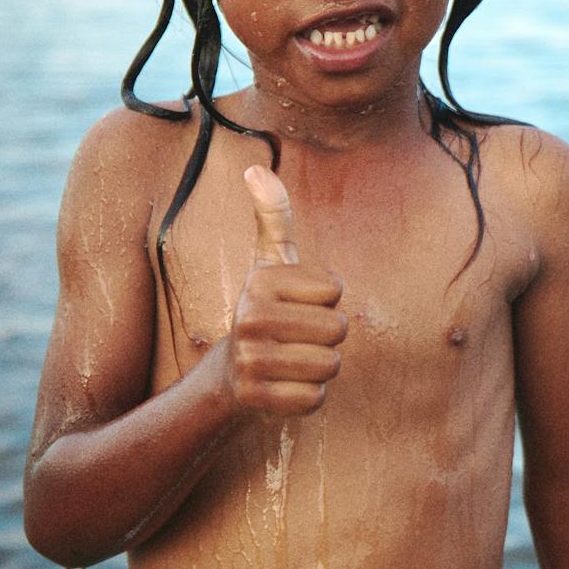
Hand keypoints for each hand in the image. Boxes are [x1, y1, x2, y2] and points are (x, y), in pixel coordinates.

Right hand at [222, 166, 345, 415]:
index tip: (297, 303)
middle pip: (337, 329)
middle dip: (327, 336)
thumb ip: (273, 216)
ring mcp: (250, 361)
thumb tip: (255, 169)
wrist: (231, 372)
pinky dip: (308, 396)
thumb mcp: (270, 261)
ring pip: (330, 365)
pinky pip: (314, 398)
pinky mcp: (256, 400)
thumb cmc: (266, 308)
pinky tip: (285, 385)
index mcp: (259, 282)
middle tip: (297, 336)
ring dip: (320, 366)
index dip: (326, 298)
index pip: (336, 289)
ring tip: (292, 358)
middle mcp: (249, 319)